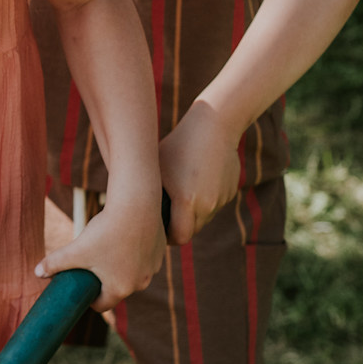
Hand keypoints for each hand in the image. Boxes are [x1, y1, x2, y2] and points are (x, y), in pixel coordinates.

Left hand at [37, 192, 165, 312]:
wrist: (136, 205)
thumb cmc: (105, 231)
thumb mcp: (76, 249)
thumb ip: (55, 263)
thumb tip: (36, 272)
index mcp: (119, 289)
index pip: (101, 305)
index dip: (88, 298)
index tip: (80, 286)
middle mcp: (140, 284)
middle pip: (117, 288)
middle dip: (103, 280)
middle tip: (91, 263)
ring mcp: (152, 268)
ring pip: (131, 273)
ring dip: (120, 266)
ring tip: (108, 248)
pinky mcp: (159, 253)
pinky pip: (143, 258)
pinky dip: (133, 253)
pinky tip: (124, 239)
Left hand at [159, 99, 242, 243]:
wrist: (215, 125)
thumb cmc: (177, 145)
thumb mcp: (156, 168)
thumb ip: (148, 193)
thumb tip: (131, 212)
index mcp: (187, 201)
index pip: (179, 238)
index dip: (167, 238)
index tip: (158, 230)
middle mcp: (208, 205)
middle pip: (192, 231)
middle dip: (179, 227)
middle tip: (164, 218)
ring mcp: (222, 199)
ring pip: (204, 218)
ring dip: (193, 214)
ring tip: (180, 194)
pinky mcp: (230, 191)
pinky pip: (215, 204)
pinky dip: (205, 200)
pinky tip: (196, 180)